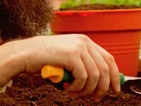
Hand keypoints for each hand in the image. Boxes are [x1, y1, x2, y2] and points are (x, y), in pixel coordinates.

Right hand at [0, 34, 119, 101]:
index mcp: (86, 42)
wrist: (25, 53)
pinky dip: (77, 87)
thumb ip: (82, 65)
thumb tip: (99, 81)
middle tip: (94, 98)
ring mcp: (79, 47)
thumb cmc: (44, 59)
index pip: (109, 59)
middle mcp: (85, 42)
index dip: (115, 76)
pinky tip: (67, 88)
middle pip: (105, 69)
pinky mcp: (71, 55)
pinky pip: (83, 77)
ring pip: (95, 76)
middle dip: (101, 87)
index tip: (115, 90)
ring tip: (74, 94)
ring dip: (86, 90)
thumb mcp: (67, 59)